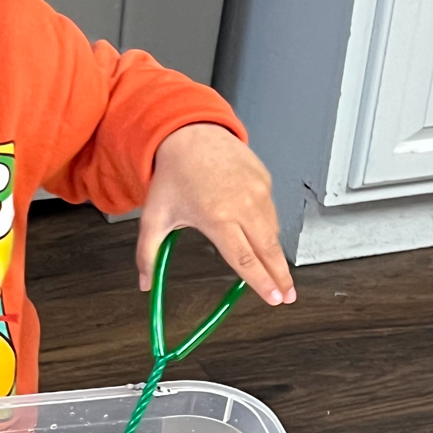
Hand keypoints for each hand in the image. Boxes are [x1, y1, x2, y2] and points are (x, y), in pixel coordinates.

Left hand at [137, 123, 295, 306]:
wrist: (190, 135)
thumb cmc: (174, 174)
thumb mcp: (154, 217)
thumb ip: (148, 254)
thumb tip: (145, 282)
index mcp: (217, 217)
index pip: (244, 259)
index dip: (260, 282)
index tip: (272, 298)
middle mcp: (243, 204)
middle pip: (268, 250)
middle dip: (280, 277)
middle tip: (287, 296)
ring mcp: (258, 191)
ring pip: (272, 232)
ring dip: (275, 254)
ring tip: (277, 273)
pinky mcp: (265, 181)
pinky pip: (272, 213)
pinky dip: (269, 229)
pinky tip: (263, 239)